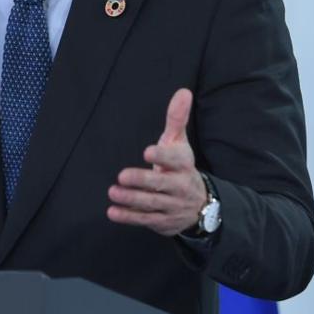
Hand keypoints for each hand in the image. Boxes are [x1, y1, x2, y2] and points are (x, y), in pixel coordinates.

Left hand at [107, 88, 207, 235]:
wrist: (201, 206)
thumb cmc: (181, 167)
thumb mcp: (179, 143)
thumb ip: (177, 119)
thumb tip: (183, 91)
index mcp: (184, 165)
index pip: (175, 161)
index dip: (162, 157)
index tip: (147, 152)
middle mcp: (180, 187)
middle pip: (161, 185)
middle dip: (142, 181)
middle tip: (121, 175)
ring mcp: (171, 206)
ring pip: (152, 203)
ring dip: (132, 199)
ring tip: (113, 192)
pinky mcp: (162, 221)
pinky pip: (145, 219)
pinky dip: (129, 216)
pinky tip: (113, 211)